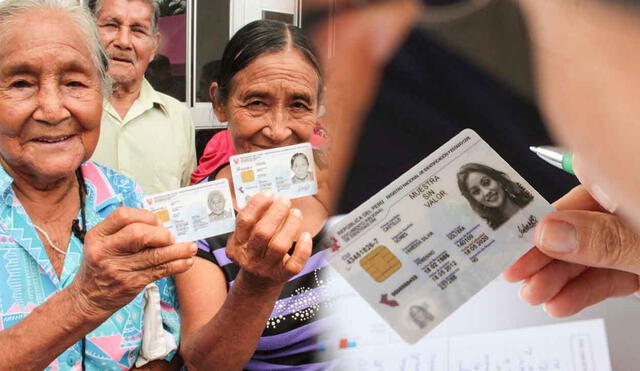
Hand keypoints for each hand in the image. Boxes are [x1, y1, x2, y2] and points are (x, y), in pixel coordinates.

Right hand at [71, 207, 196, 318]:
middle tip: (169, 238)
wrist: (87, 299)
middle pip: (139, 234)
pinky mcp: (132, 283)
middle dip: (161, 234)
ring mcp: (118, 268)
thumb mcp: (101, 243)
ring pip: (155, 255)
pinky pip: (159, 271)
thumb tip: (159, 224)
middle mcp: (106, 250)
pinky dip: (177, 265)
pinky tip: (187, 261)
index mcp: (98, 235)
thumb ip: (123, 231)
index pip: (123, 215)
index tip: (157, 223)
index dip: (145, 216)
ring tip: (191, 248)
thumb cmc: (100, 266)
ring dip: (178, 250)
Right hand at [227, 192, 311, 287]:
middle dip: (276, 212)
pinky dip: (303, 248)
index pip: (245, 221)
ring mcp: (266, 268)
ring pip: (279, 245)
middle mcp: (249, 257)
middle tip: (285, 200)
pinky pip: (295, 263)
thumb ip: (254, 219)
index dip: (257, 204)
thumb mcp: (246, 237)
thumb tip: (269, 196)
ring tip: (296, 213)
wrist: (257, 282)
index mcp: (236, 245)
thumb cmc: (255, 251)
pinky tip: (306, 235)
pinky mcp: (282, 276)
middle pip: (263, 232)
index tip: (269, 193)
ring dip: (290, 225)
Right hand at [503, 185, 639, 316]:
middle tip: (516, 270)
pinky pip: (605, 276)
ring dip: (555, 278)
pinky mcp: (637, 266)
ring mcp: (633, 237)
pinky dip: (581, 292)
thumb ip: (604, 238)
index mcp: (631, 180)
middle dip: (543, 252)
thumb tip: (551, 233)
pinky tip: (560, 302)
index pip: (579, 183)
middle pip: (576, 224)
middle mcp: (629, 207)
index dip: (543, 211)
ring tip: (534, 293)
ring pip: (586, 254)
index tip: (512, 234)